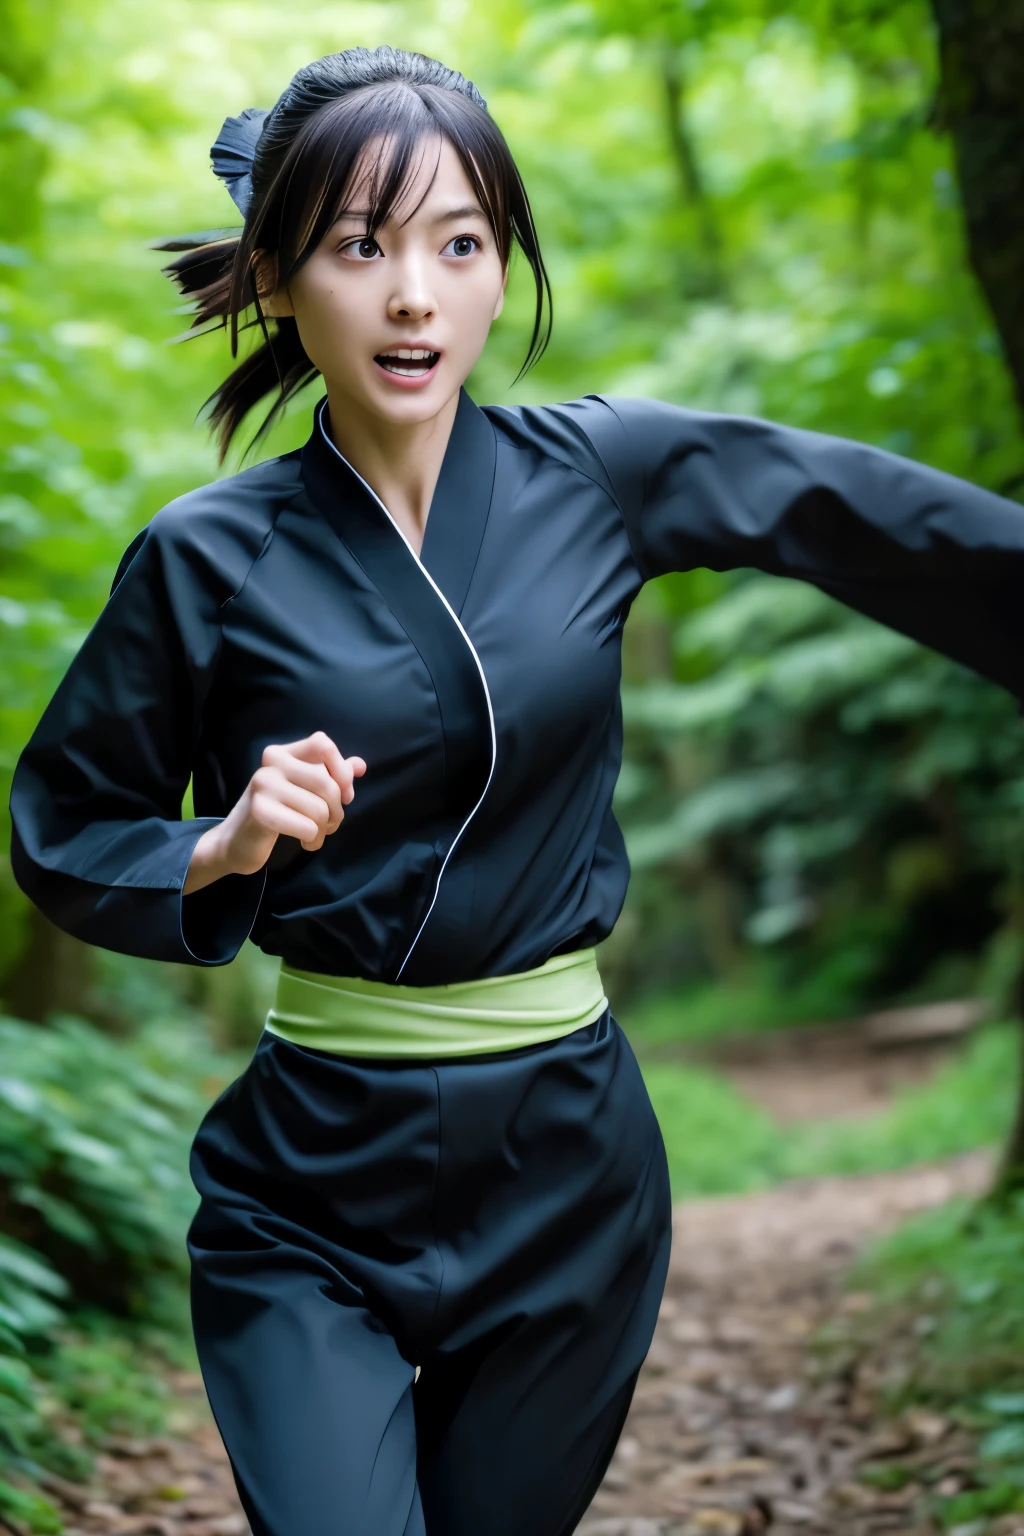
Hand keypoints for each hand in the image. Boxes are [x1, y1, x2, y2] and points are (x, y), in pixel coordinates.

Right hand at [184, 732, 366, 894]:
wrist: (237, 841)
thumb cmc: (278, 812)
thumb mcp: (305, 790)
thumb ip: (333, 775)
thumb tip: (360, 765)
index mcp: (285, 752)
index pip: (322, 744)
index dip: (340, 771)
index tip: (344, 794)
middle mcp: (272, 762)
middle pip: (328, 783)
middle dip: (337, 811)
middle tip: (330, 824)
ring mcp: (263, 784)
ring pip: (320, 808)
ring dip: (325, 830)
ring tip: (315, 835)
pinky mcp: (259, 810)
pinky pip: (307, 826)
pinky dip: (313, 839)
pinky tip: (305, 842)